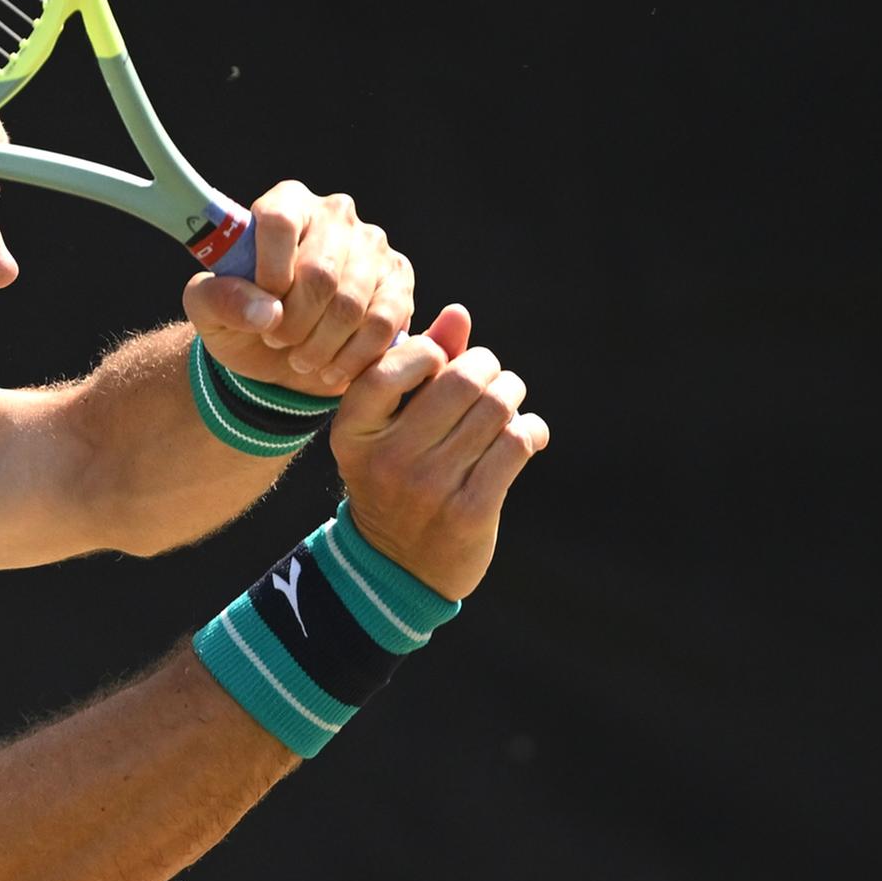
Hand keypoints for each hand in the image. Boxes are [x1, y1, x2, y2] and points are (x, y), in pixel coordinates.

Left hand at [182, 181, 412, 397]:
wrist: (281, 352)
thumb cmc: (241, 316)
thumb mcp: (206, 310)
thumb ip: (216, 299)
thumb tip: (266, 312)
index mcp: (286, 201)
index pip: (279, 222)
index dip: (268, 274)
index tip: (261, 309)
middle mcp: (335, 213)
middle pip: (320, 272)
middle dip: (294, 322)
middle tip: (277, 341)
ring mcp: (373, 245)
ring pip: (351, 303)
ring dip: (320, 345)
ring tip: (300, 357)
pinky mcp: (398, 280)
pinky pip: (383, 323)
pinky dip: (352, 356)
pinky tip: (331, 368)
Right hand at [327, 304, 548, 599]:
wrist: (397, 566)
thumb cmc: (393, 475)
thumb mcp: (386, 425)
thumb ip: (418, 366)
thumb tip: (458, 314)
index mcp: (353, 431)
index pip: (391, 367)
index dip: (429, 352)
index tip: (441, 360)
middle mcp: (386, 458)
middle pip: (460, 382)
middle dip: (487, 368)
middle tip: (492, 376)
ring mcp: (428, 487)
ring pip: (495, 410)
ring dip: (512, 395)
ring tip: (507, 401)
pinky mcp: (469, 511)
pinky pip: (515, 445)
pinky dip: (529, 431)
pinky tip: (524, 434)